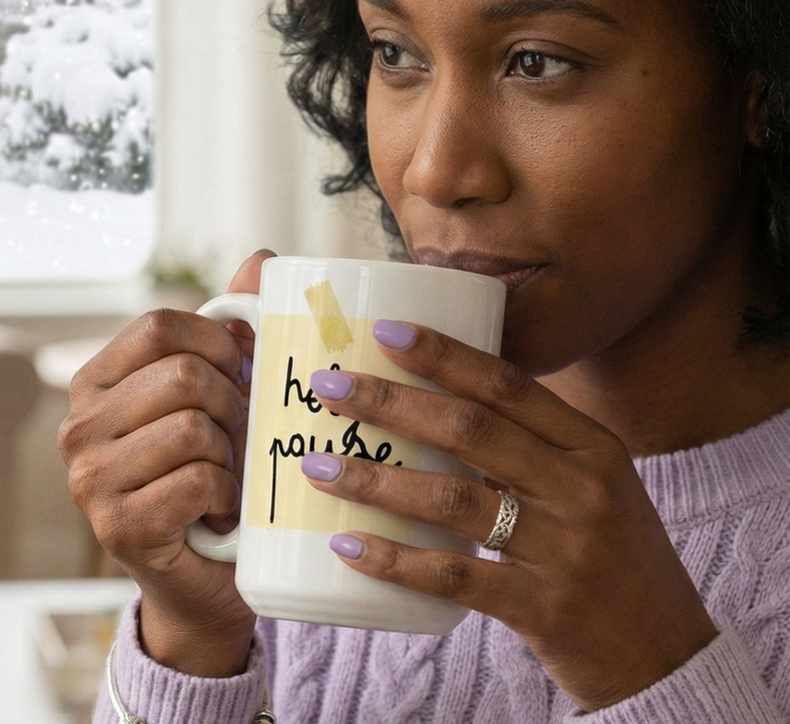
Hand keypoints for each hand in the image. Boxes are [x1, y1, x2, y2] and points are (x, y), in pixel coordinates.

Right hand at [58, 249, 273, 676]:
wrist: (204, 577)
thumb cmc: (212, 471)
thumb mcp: (220, 393)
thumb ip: (233, 325)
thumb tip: (262, 256)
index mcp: (97, 381)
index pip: (160, 324)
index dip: (218, 342)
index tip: (241, 372)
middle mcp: (79, 425)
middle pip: (184, 375)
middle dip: (234, 404)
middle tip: (238, 436)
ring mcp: (89, 478)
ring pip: (194, 426)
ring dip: (232, 454)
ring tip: (228, 475)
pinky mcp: (116, 526)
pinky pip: (199, 479)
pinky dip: (230, 495)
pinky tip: (222, 512)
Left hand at [301, 321, 717, 710]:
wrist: (669, 656)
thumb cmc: (614, 555)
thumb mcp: (592, 484)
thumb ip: (529, 445)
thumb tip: (436, 404)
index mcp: (591, 445)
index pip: (508, 384)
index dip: (443, 354)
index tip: (384, 329)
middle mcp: (581, 487)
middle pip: (470, 429)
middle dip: (390, 401)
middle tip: (328, 386)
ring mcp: (565, 550)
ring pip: (451, 500)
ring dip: (375, 480)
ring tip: (316, 464)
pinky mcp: (544, 609)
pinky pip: (455, 578)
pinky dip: (395, 560)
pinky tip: (348, 545)